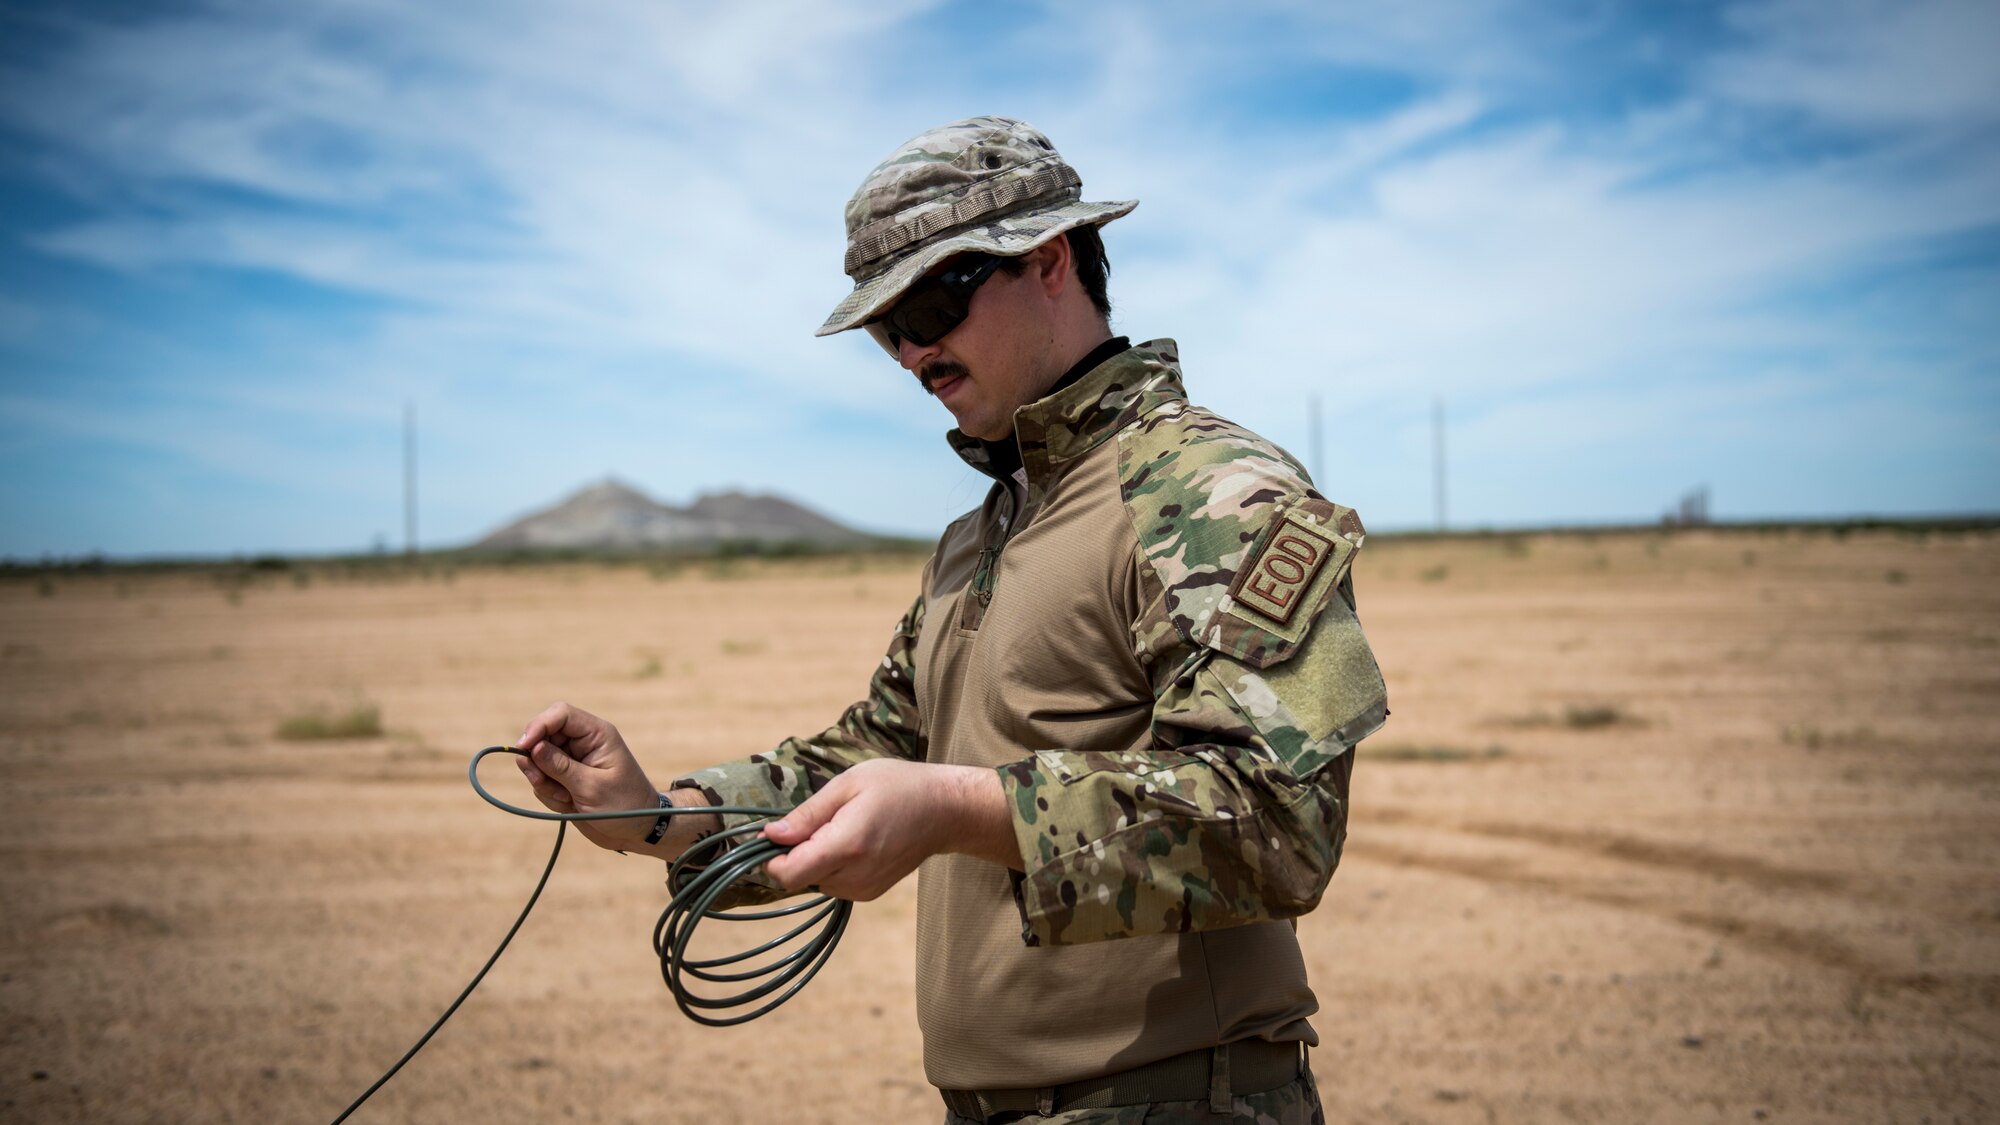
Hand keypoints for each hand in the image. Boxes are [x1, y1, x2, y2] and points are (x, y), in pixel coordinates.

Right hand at [513, 702, 662, 852]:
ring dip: (544, 783)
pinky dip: (549, 795)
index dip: (538, 726)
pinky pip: (541, 780)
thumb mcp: (591, 787)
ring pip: (537, 761)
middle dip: (537, 761)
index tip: (522, 748)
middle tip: (541, 781)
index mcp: (596, 734)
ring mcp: (571, 761)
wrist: (636, 831)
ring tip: (567, 799)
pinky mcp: (564, 778)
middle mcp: (582, 743)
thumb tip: (532, 747)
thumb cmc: (624, 806)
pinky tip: (569, 805)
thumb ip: (560, 767)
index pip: (560, 714)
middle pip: (542, 736)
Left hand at [761, 759, 1021, 899]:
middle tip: (825, 820)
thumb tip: (771, 835)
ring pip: (816, 882)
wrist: (945, 810)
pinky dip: (834, 866)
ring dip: (817, 859)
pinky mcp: (870, 894)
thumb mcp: (848, 784)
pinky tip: (856, 842)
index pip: (788, 874)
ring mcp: (864, 889)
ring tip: (845, 828)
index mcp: (846, 845)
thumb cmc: (897, 786)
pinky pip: (834, 885)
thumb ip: (808, 814)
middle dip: (798, 852)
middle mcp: (854, 876)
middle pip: (799, 877)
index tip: (778, 835)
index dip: (772, 858)